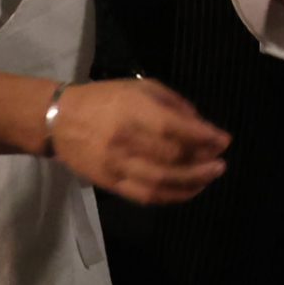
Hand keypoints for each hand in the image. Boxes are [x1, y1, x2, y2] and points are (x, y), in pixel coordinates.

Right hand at [47, 78, 229, 204]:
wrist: (59, 120)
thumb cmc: (105, 99)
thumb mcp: (141, 88)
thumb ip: (173, 104)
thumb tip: (201, 125)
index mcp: (133, 111)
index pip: (175, 129)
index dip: (204, 137)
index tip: (224, 140)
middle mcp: (125, 140)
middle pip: (171, 158)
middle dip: (202, 162)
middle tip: (220, 161)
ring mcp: (116, 165)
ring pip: (160, 182)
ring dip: (192, 183)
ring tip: (210, 176)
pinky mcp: (110, 184)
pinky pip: (145, 196)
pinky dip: (172, 196)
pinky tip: (189, 190)